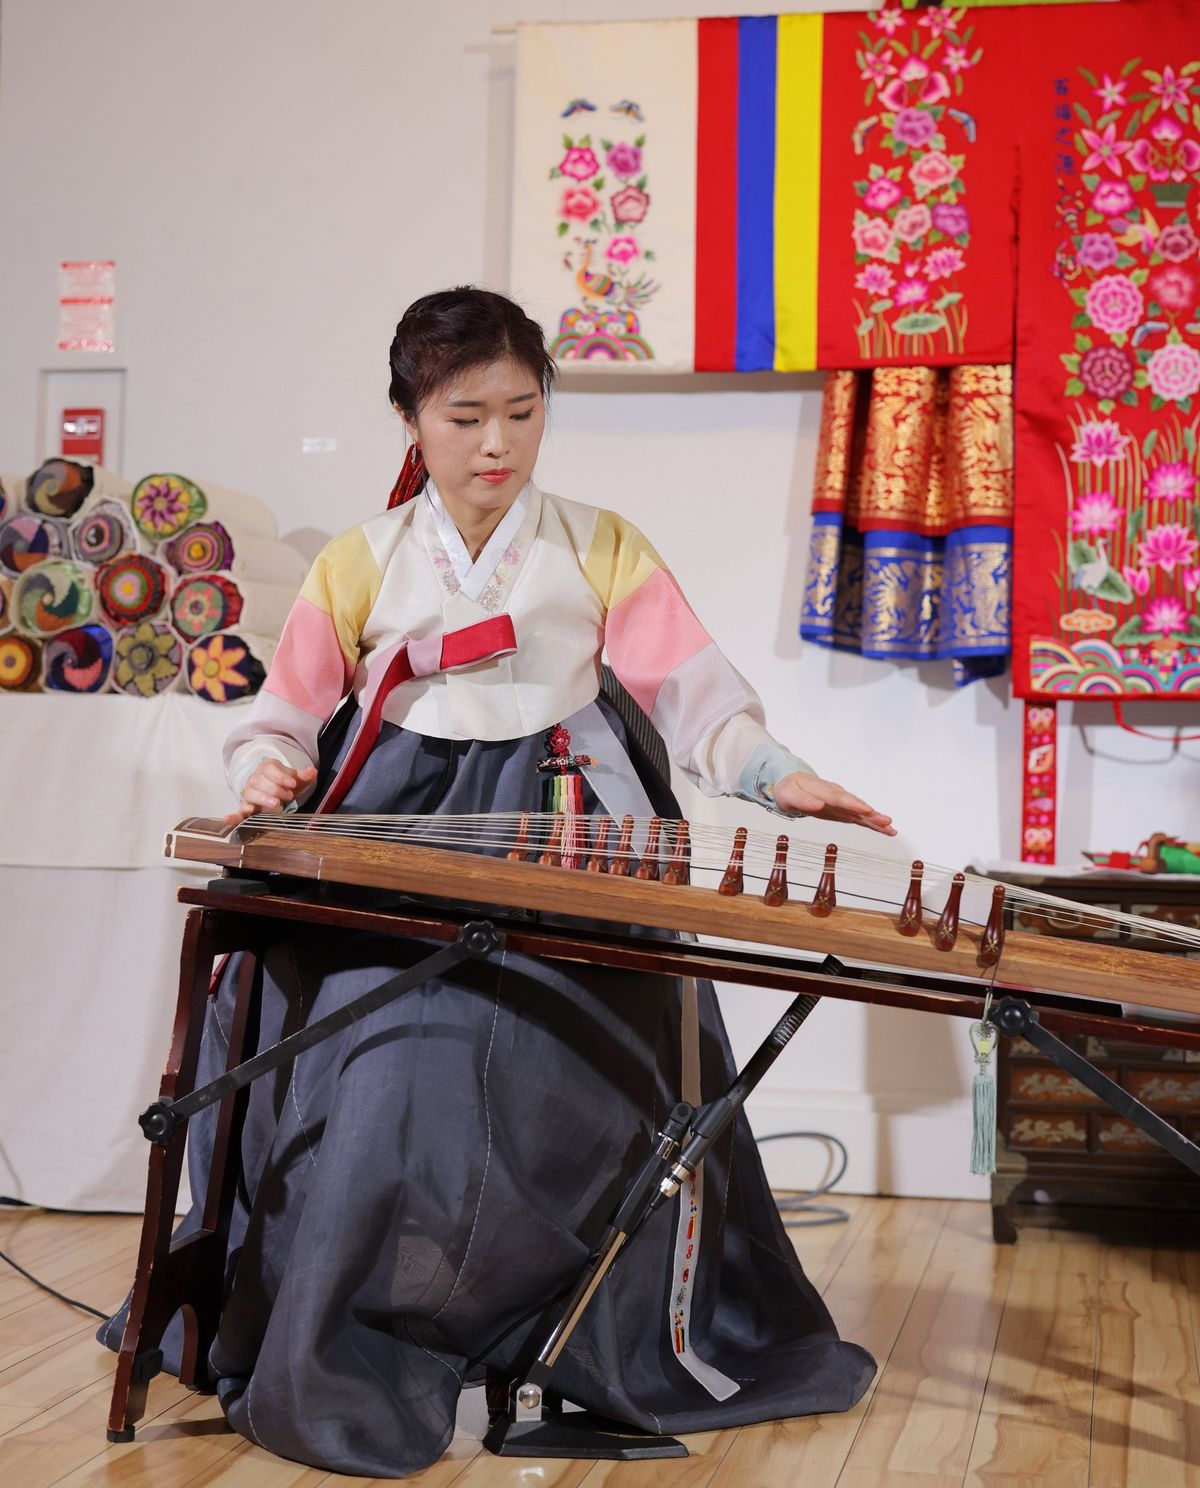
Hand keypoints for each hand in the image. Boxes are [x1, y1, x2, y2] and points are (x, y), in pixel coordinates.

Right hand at [224, 762, 317, 825]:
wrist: (277, 791)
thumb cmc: (285, 784)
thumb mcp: (296, 779)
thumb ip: (303, 776)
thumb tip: (312, 772)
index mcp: (266, 767)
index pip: (269, 768)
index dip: (280, 776)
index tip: (292, 784)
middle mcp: (255, 779)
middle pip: (259, 781)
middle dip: (274, 789)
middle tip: (288, 796)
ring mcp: (249, 793)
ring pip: (251, 794)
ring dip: (263, 799)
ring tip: (277, 805)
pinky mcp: (245, 807)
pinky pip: (237, 811)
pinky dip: (233, 816)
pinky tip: (228, 820)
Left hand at [771, 772, 895, 835]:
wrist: (791, 783)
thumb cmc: (789, 789)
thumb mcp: (789, 795)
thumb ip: (803, 801)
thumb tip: (818, 805)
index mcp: (822, 790)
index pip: (840, 798)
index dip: (853, 804)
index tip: (866, 811)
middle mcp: (836, 794)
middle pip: (855, 804)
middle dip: (871, 813)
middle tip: (886, 821)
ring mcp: (841, 802)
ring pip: (861, 811)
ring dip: (876, 819)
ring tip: (890, 828)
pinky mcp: (843, 810)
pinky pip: (860, 817)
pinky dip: (872, 823)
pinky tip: (885, 830)